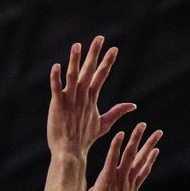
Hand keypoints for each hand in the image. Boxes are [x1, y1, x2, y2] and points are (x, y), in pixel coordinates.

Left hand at [47, 36, 135, 156]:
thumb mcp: (104, 124)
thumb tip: (134, 106)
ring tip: (77, 45)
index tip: (114, 48)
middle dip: (95, 54)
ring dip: (75, 61)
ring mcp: (70, 100)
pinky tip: (56, 66)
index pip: (101, 76)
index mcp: (91, 98)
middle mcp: (82, 96)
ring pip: (73, 76)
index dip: (107, 62)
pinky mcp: (57, 105)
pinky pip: (56, 89)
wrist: (70, 152)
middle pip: (90, 71)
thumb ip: (117, 112)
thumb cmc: (85, 138)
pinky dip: (56, 78)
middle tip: (99, 38)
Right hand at [84, 122, 161, 190]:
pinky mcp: (134, 187)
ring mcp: (129, 183)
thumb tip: (64, 180)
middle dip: (136, 138)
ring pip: (141, 160)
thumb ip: (77, 189)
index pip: (112, 160)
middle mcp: (120, 180)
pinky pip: (144, 171)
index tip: (121, 132)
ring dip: (149, 145)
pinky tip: (155, 150)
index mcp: (106, 181)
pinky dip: (150, 160)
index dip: (116, 146)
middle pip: (130, 155)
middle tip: (142, 124)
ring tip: (157, 132)